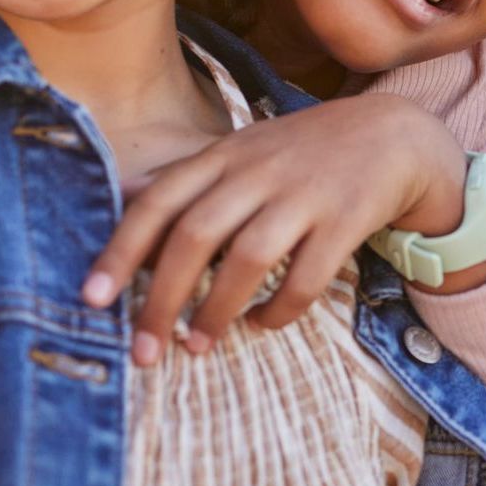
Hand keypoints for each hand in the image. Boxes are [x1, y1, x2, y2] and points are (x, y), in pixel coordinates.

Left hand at [83, 94, 469, 362]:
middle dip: (161, 299)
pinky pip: (305, 279)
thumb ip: (187, 175)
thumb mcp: (242, 149)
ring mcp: (304, 194)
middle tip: (141, 350)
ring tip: (196, 346)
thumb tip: (120, 195)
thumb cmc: (303, 152)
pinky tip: (261, 324)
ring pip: (248, 259)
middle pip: (195, 235)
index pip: (159, 200)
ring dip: (216, 311)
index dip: (121, 250)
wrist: (392, 135)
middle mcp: (259, 171)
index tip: (93, 298)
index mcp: (225, 154)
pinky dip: (278, 311)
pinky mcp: (346, 220)